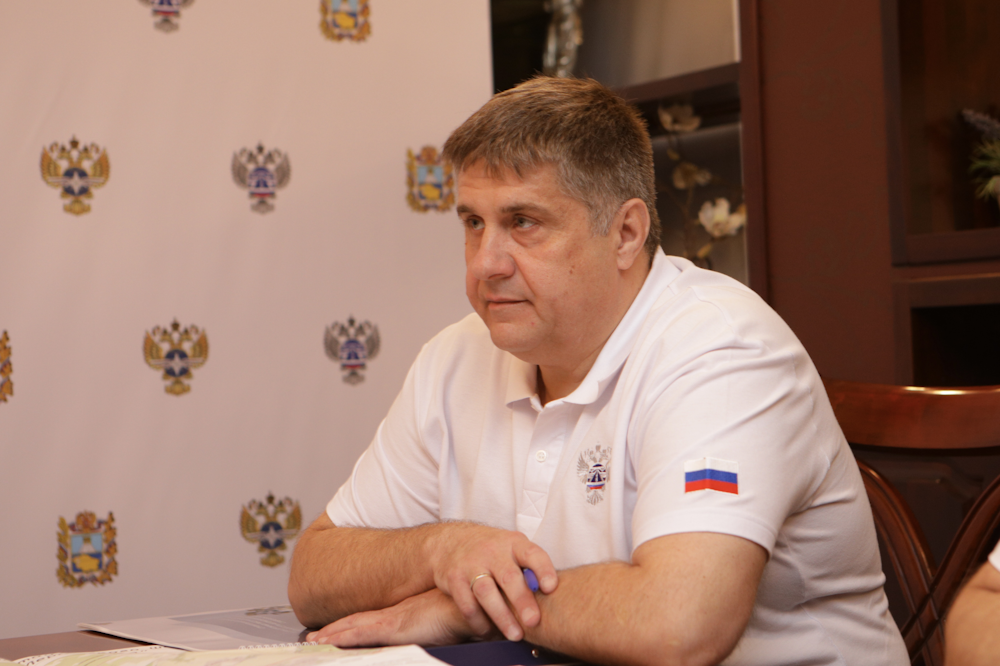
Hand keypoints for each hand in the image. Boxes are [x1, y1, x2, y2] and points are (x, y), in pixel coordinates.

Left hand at [306, 589, 488, 647]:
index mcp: (405, 615)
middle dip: (334, 630)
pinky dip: (344, 635)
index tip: (332, 632)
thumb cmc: (464, 612)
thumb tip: (438, 633)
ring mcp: (394, 620)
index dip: (350, 626)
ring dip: (332, 633)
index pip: (371, 622)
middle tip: (312, 637)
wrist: (473, 600)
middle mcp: (395, 615)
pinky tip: (329, 639)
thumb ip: (438, 628)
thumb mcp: (446, 623)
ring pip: (354, 627)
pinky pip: (363, 633)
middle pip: (357, 623)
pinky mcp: (396, 626)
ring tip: (312, 640)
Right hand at [425, 523, 557, 641]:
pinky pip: (468, 605)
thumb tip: (552, 597)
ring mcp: (471, 564)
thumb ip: (530, 568)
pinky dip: (480, 622)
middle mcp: (492, 552)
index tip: (551, 587)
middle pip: (509, 577)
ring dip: (502, 617)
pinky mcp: (454, 579)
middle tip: (533, 621)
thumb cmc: (492, 550)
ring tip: (515, 635)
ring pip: (487, 593)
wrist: (452, 541)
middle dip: (522, 601)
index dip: (543, 570)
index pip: (531, 553)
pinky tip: (490, 631)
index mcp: (513, 543)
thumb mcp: (512, 549)